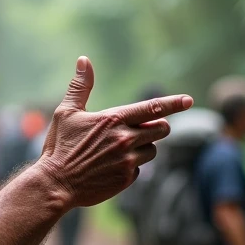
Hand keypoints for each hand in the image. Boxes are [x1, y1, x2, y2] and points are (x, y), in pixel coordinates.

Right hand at [33, 57, 191, 208]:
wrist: (55, 184)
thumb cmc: (60, 146)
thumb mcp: (66, 112)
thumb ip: (80, 86)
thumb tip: (83, 60)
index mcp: (113, 119)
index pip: (152, 108)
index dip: (174, 103)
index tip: (189, 100)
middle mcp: (125, 139)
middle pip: (161, 129)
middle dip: (159, 126)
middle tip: (147, 127)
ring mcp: (128, 160)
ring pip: (152, 150)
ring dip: (143, 147)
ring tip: (119, 148)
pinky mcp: (126, 179)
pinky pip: (140, 168)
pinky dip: (131, 165)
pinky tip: (112, 166)